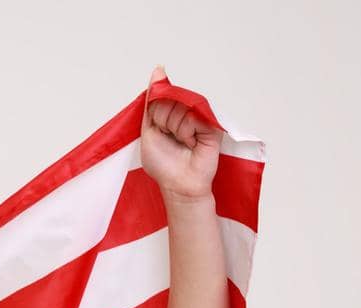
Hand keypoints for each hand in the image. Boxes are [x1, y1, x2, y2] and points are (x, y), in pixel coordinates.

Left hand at [140, 66, 219, 201]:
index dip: (155, 116)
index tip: (159, 131)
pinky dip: (187, 132)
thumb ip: (152, 101)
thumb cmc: (163, 163)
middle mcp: (185, 110)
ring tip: (183, 142)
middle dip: (163, 122)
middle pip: (167, 100)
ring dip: (175, 129)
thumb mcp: (149, 129)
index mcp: (170, 110)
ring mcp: (199, 115)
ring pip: (179, 108)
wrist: (179, 184)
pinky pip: (192, 116)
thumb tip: (159, 71)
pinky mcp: (211, 122)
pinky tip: (192, 143)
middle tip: (170, 138)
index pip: (158, 96)